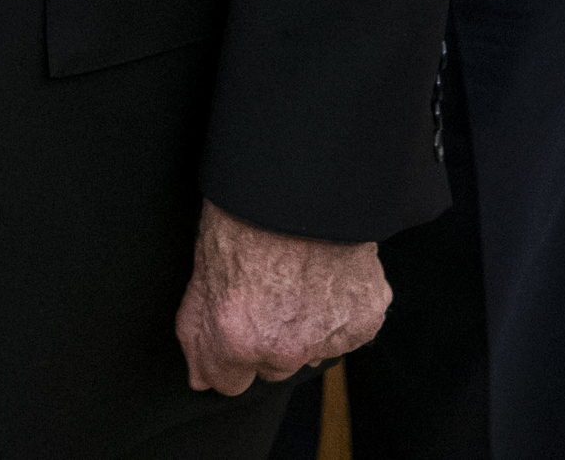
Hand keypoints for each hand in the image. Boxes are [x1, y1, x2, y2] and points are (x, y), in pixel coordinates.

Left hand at [173, 200, 387, 393]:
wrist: (304, 180)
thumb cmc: (245, 214)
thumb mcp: (203, 271)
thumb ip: (197, 334)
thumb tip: (199, 378)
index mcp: (237, 338)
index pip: (228, 384)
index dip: (227, 352)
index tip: (234, 327)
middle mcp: (284, 348)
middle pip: (272, 368)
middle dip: (268, 340)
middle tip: (269, 290)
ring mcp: (329, 337)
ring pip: (312, 352)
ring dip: (306, 328)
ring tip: (300, 277)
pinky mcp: (366, 319)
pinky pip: (348, 331)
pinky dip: (340, 310)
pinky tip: (328, 274)